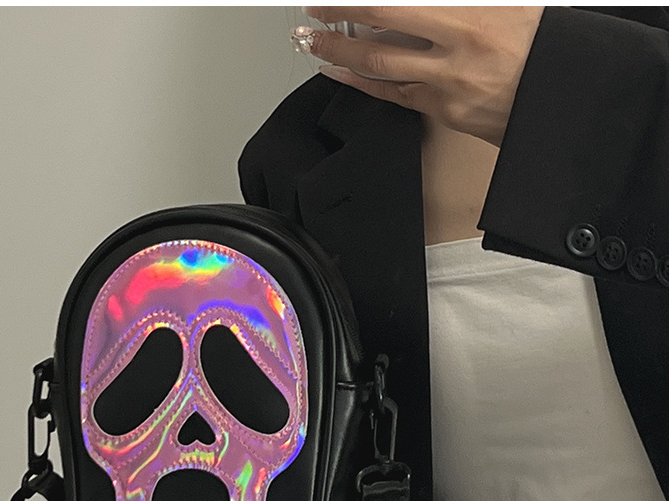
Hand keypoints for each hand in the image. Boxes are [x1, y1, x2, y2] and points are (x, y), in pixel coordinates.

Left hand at [302, 6, 544, 147]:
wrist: (564, 96)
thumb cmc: (541, 43)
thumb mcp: (507, 3)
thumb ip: (456, 1)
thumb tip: (411, 1)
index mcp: (471, 16)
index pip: (395, 5)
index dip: (356, 2)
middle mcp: (457, 51)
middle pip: (380, 34)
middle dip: (338, 22)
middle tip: (312, 14)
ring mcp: (449, 86)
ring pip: (381, 70)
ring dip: (342, 55)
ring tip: (315, 43)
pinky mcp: (448, 114)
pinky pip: (396, 96)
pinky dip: (365, 84)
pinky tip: (343, 75)